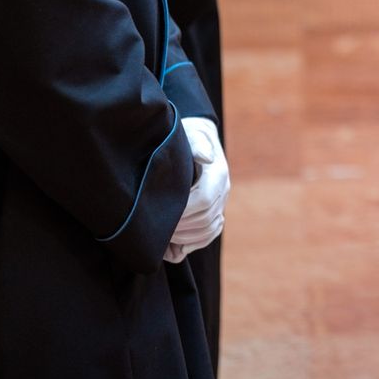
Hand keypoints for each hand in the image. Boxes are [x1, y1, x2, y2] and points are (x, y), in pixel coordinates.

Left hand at [166, 116, 228, 262]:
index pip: (203, 202)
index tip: (160, 214)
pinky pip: (211, 232)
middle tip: (156, 229)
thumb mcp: (192, 135)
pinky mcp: (216, 210)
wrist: (198, 138)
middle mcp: (223, 189)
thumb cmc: (189, 137)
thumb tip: (205, 157)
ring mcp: (221, 201)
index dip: (182, 213)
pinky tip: (174, 243)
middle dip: (180, 228)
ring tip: (163, 235)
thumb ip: (197, 145)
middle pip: (205, 219)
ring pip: (209, 229)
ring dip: (186, 237)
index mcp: (218, 174)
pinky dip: (194, 242)